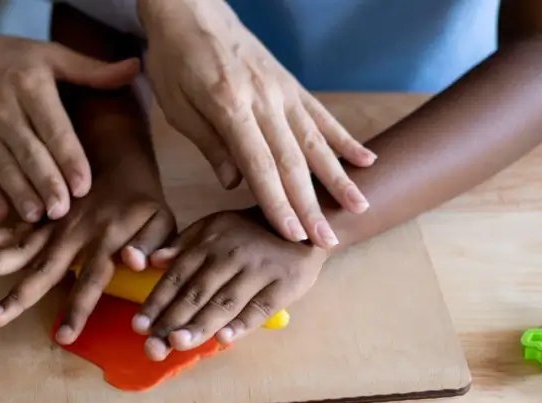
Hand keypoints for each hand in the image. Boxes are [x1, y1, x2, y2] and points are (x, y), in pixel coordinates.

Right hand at [0, 24, 139, 224]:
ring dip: (20, 195)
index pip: (53, 127)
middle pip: (29, 153)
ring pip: (3, 169)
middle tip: (64, 211)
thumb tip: (135, 67)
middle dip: (46, 183)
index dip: (68, 158)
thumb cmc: (4, 60)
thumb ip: (90, 69)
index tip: (83, 185)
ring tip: (38, 217)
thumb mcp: (46, 54)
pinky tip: (2, 215)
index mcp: (29, 85)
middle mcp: (3, 110)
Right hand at [0, 163, 176, 342]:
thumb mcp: (161, 219)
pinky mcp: (40, 214)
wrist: (119, 156)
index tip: (63, 337)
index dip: (77, 310)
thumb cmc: (143, 199)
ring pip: (20, 246)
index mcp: (105, 240)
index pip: (91, 282)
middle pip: (42, 269)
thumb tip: (135, 263)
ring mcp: (52, 223)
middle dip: (18, 296)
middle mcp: (72, 234)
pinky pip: (13, 226)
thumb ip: (151, 244)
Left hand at [134, 209, 326, 360]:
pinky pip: (260, 307)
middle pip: (197, 293)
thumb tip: (153, 261)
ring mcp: (258, 269)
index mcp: (209, 243)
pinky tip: (224, 340)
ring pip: (224, 302)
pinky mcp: (284, 283)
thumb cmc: (249, 232)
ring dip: (200, 325)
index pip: (177, 277)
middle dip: (172, 320)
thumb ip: (183, 245)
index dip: (157, 302)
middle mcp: (230, 255)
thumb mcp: (213, 226)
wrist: (303, 221)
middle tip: (152, 345)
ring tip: (178, 343)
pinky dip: (242, 324)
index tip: (139, 326)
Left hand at [135, 0, 375, 247]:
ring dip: (338, 178)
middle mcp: (265, 99)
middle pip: (292, 162)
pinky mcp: (291, 84)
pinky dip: (345, 139)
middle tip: (328, 241)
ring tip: (359, 207)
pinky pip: (322, 116)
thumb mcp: (176, 105)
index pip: (259, 166)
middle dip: (311, 206)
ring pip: (316, 141)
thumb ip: (209, 143)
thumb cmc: (175, 59)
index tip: (293, 235)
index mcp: (231, 106)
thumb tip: (234, 183)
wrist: (191, 8)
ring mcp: (283, 91)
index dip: (277, 203)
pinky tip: (367, 160)